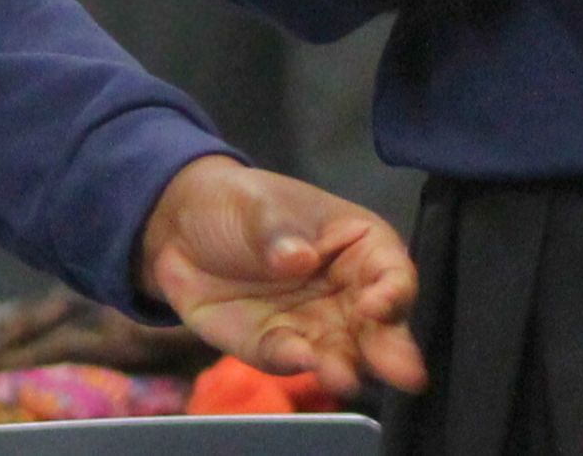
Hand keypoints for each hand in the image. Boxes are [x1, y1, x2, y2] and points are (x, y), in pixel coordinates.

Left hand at [136, 155, 428, 399]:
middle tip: (405, 373)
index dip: (393, 291)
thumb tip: (300, 257)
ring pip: (343, 353)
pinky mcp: (278, 348)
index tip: (378, 306)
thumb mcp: (256, 203)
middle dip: (391, 348)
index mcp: (358, 245)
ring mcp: (315, 326)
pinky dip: (296, 363)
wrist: (177, 232)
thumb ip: (277, 230)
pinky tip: (299, 361)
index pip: (392, 271)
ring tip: (345, 379)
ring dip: (347, 367)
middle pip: (380, 325)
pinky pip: (291, 359)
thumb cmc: (235, 205)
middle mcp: (348, 292)